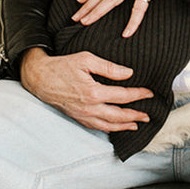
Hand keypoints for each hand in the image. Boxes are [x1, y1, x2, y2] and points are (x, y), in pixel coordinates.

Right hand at [20, 48, 153, 132]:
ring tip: (136, 124)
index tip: (149, 93)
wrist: (40, 79)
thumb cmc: (62, 66)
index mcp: (94, 92)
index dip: (138, 94)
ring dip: (124, 126)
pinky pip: (96, 127)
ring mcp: (83, 115)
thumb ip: (109, 67)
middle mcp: (90, 108)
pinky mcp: (77, 117)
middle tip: (148, 115)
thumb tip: (128, 73)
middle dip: (136, 116)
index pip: (123, 96)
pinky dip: (109, 129)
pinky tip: (115, 127)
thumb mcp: (86, 59)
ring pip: (109, 125)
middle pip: (119, 116)